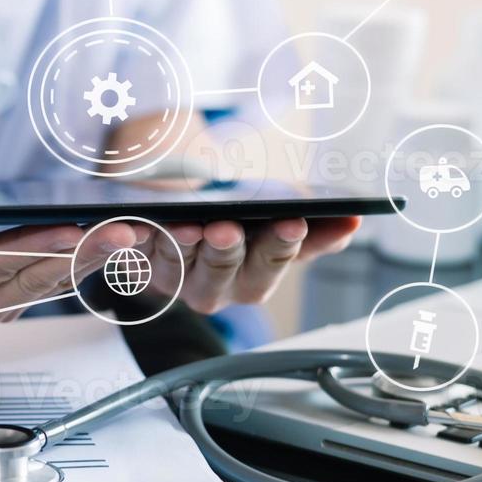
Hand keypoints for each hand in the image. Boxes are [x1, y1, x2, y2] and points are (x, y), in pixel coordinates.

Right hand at [0, 214, 140, 338]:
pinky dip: (77, 259)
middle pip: (34, 279)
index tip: (74, 231)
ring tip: (132, 232)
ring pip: (47, 283)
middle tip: (127, 232)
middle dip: (84, 253)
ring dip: (92, 257)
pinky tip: (109, 241)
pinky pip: (43, 280)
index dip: (36, 250)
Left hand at [147, 216, 359, 312]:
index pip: (274, 261)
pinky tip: (134, 222)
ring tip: (185, 222)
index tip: (294, 222)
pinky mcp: (135, 259)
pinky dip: (129, 239)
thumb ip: (316, 229)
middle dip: (226, 249)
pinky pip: (131, 252)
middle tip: (227, 228)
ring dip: (179, 245)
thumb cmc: (240, 211)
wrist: (184, 196)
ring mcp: (172, 275)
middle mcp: (214, 286)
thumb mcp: (279, 216)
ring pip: (176, 264)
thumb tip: (352, 222)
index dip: (283, 244)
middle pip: (222, 270)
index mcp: (255, 276)